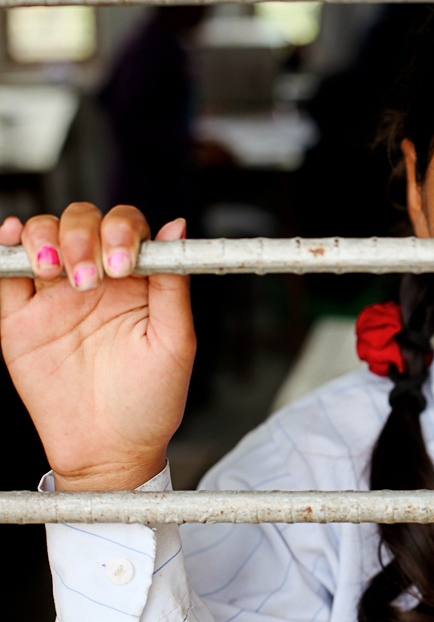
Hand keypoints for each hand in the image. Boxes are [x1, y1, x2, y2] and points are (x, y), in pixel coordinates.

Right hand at [0, 204, 195, 489]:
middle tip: (90, 279)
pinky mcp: (21, 317)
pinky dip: (7, 245)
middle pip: (83, 222)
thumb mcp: (175, 342)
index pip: (127, 228)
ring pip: (44, 235)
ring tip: (56, 271)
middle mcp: (98, 280)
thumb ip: (173, 285)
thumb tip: (178, 227)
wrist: (110, 450)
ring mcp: (57, 295)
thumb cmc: (151, 400)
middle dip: (82, 235)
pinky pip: (7, 270)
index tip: (122, 264)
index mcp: (138, 282)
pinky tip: (15, 237)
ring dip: (47, 238)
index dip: (122, 232)